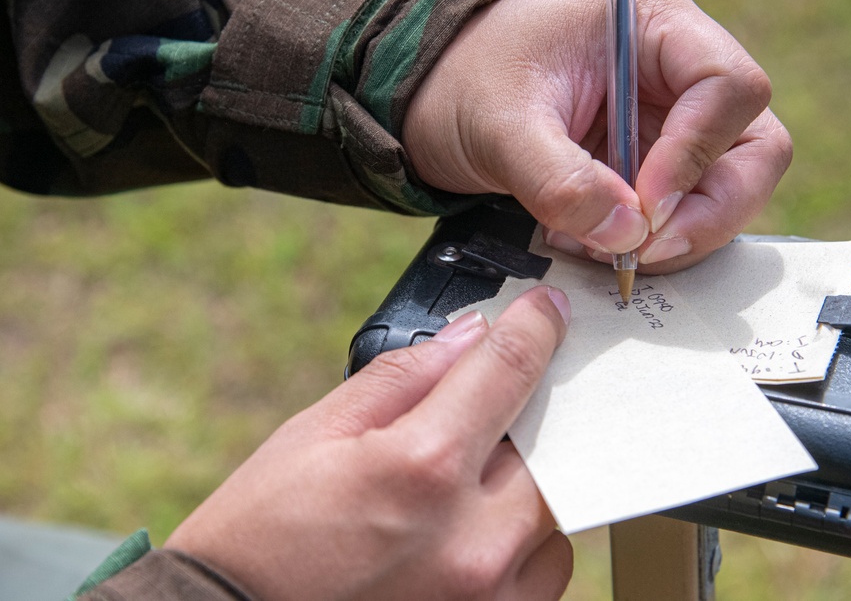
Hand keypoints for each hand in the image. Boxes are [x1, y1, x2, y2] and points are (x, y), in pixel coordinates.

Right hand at [165, 286, 573, 600]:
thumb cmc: (262, 534)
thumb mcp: (318, 432)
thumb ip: (405, 377)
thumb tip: (469, 337)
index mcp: (423, 465)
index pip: (509, 369)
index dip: (535, 326)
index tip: (545, 311)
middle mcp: (472, 537)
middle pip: (548, 444)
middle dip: (518, 421)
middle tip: (468, 428)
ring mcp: (488, 594)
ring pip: (553, 511)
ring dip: (521, 486)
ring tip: (454, 494)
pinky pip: (546, 568)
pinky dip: (521, 540)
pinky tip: (467, 535)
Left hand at [404, 0, 790, 272]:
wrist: (435, 100)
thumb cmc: (466, 81)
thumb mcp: (500, 124)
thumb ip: (559, 178)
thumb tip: (628, 236)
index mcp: (655, 24)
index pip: (728, 86)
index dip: (696, 153)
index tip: (644, 205)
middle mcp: (679, 74)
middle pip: (753, 147)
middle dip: (709, 210)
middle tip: (646, 251)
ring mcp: (673, 125)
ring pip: (729, 191)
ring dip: (680, 236)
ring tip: (603, 248)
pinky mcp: (655, 170)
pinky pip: (687, 217)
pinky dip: (654, 245)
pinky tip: (598, 247)